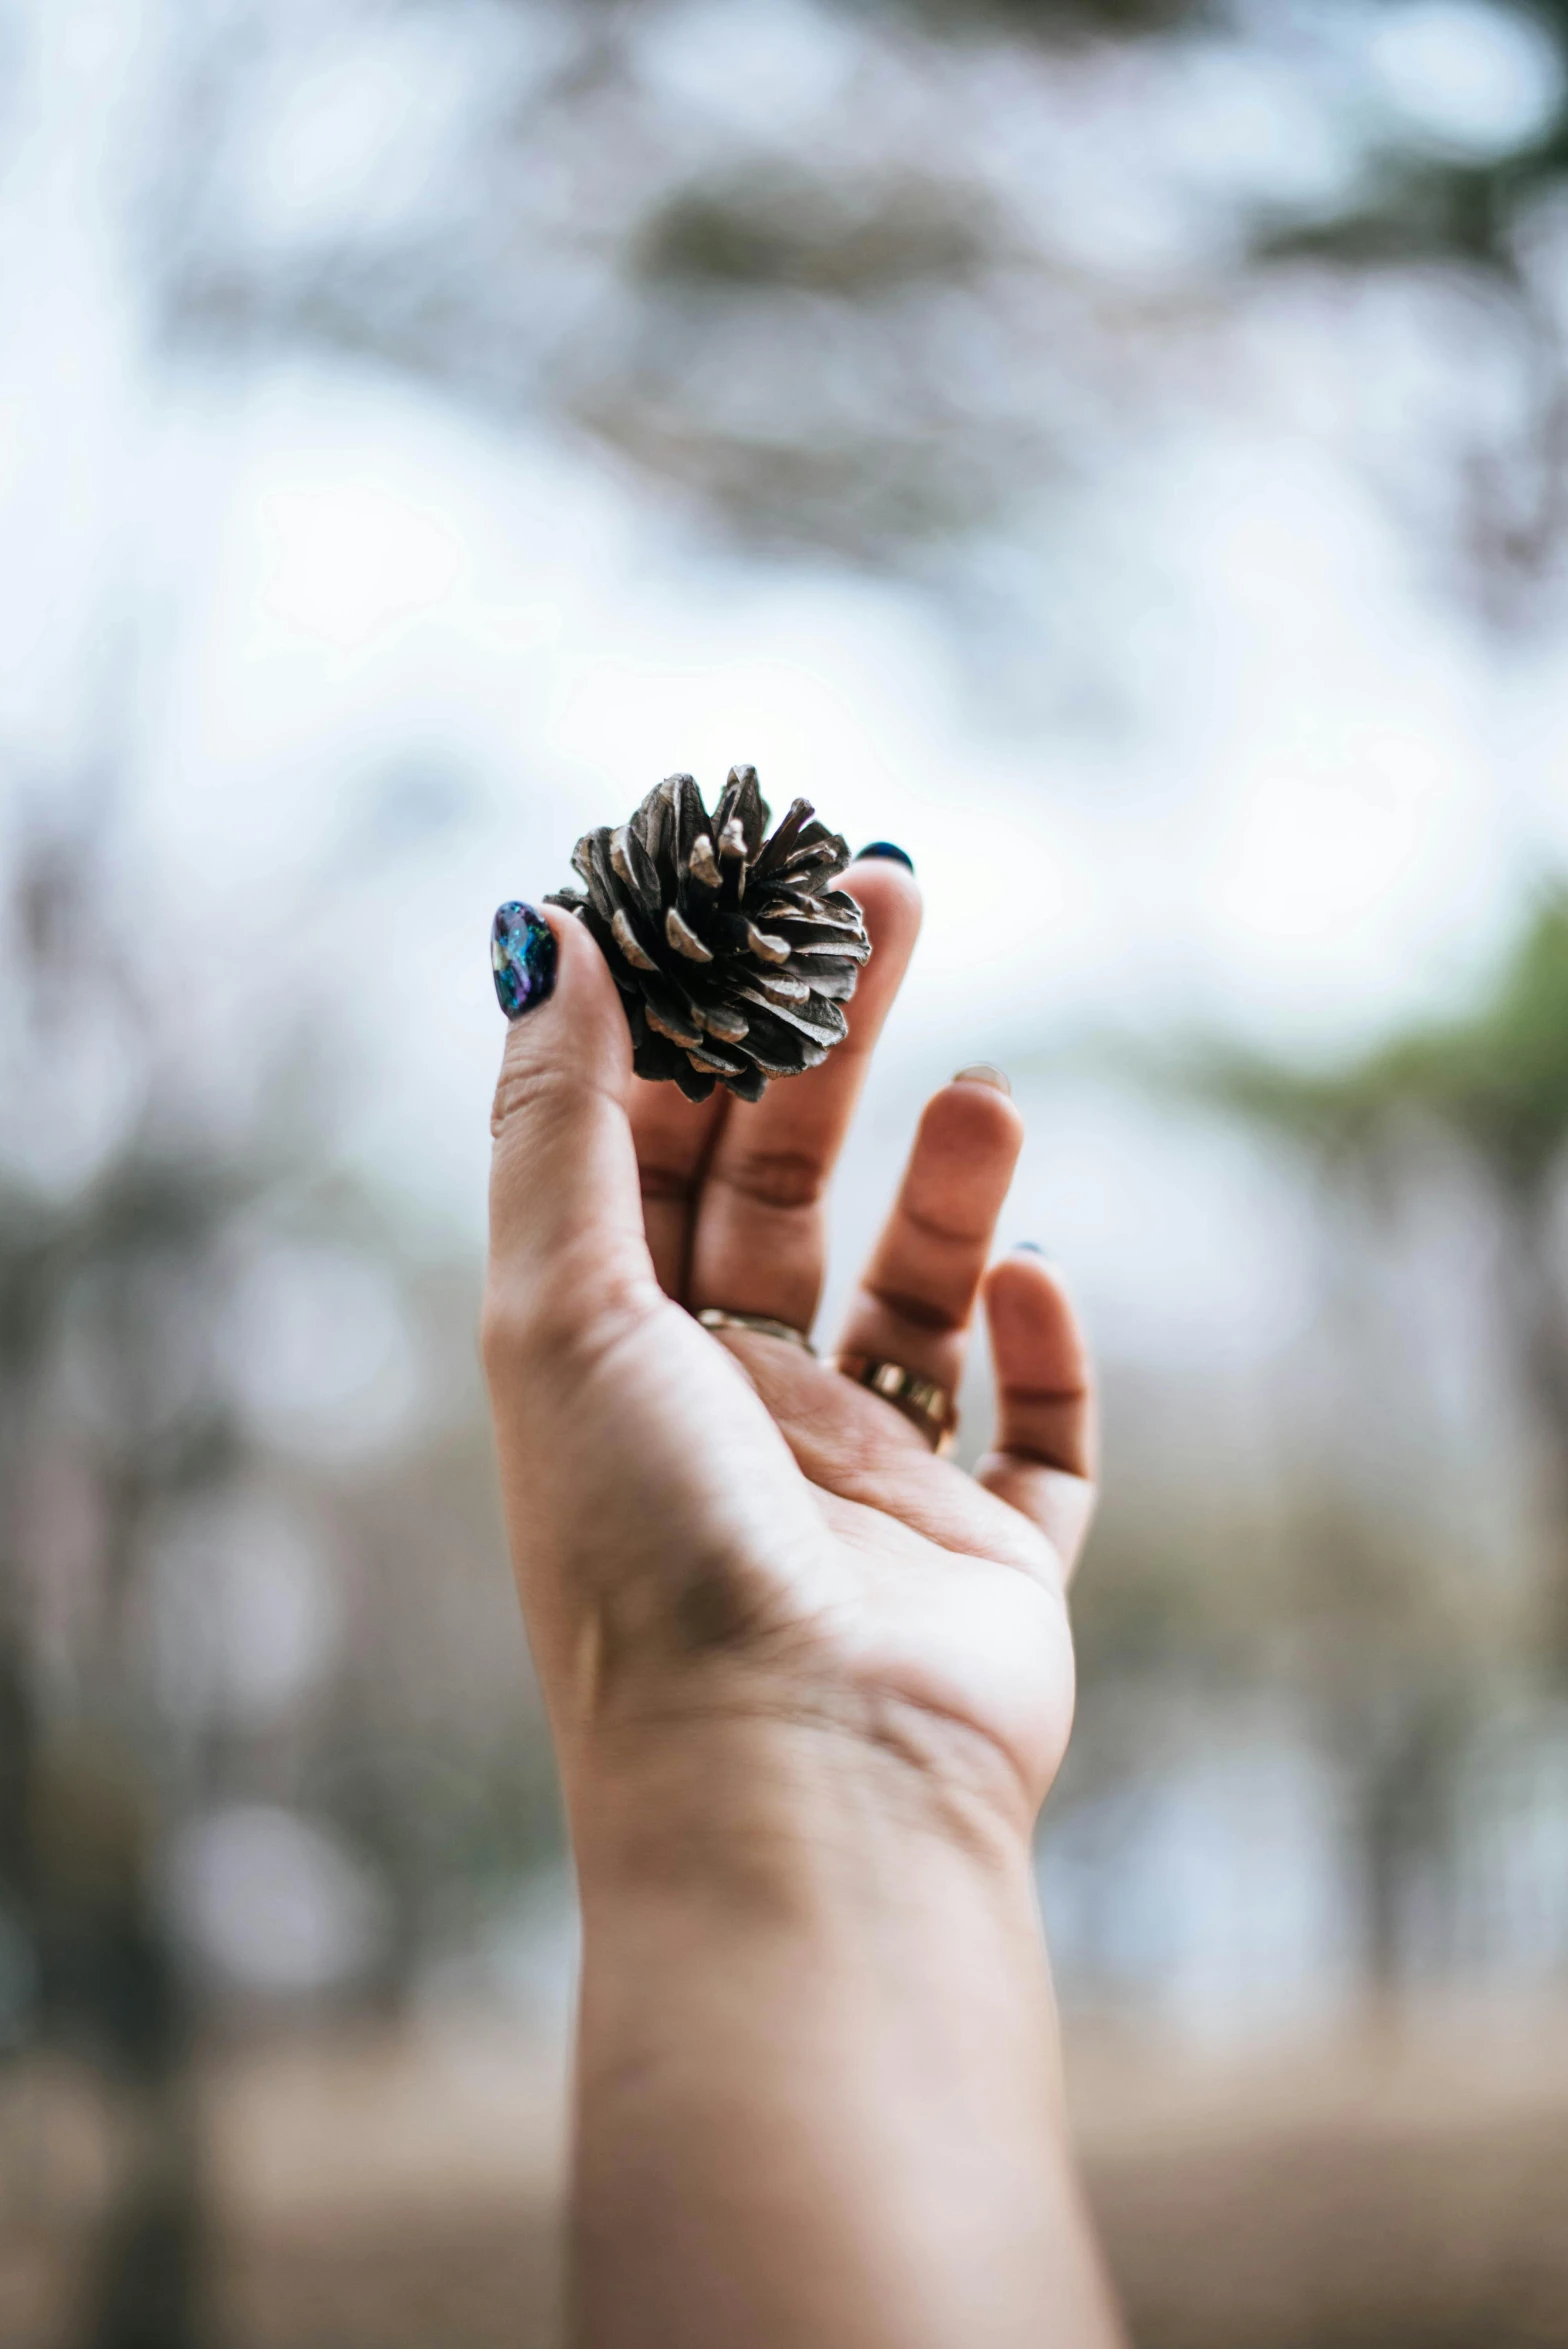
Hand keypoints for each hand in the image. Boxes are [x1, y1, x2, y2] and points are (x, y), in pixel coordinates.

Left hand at [483, 856, 1095, 1861]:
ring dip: (946, 1183)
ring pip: (916, 1295)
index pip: (651, 1147)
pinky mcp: (988, 1560)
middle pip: (785, 1183)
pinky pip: (1035, 1437)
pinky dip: (1043, 1350)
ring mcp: (866, 1487)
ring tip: (984, 1086)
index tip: (740, 890)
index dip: (691, 1015)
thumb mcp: (561, 1311)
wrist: (800, 1792)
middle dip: (832, 1039)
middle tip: (890, 891)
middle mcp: (734, 1413)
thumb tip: (538, 933)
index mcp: (619, 1361)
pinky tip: (1031, 1277)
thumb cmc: (651, 1554)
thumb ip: (555, 1126)